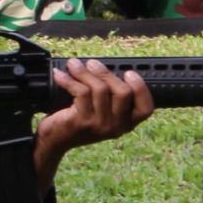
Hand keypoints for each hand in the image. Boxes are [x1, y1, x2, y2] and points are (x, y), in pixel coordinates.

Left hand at [34, 60, 154, 173]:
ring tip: (74, 65)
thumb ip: (111, 94)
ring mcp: (100, 126)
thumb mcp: (101, 110)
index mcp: (126, 123)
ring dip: (84, 72)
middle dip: (106, 73)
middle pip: (123, 92)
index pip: (146, 108)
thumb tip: (106, 66)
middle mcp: (117, 127)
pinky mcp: (83, 122)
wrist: (56, 138)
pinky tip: (60, 75)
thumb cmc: (80, 118)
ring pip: (100, 89)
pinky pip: (81, 92)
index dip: (141, 88)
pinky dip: (69, 79)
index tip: (128, 73)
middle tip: (92, 64)